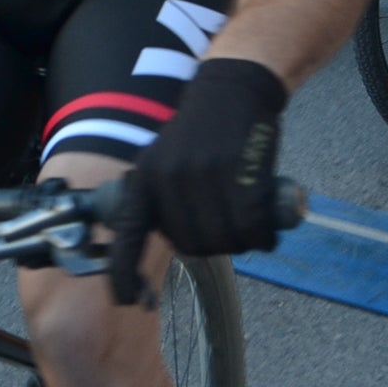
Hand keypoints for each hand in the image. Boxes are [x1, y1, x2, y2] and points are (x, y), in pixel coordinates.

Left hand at [106, 57, 288, 304]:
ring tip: (248, 222)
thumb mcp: (164, 160)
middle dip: (212, 244)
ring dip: (240, 241)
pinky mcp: (237, 173)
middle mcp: (166, 179)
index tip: (128, 301)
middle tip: (228, 227)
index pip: (127, 234)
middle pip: (191, 245)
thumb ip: (162, 199)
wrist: (230, 87)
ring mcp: (201, 176)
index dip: (123, 272)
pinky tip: (265, 225)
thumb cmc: (199, 132)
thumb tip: (169, 238)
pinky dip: (262, 234)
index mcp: (143, 178)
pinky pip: (251, 227)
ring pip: (223, 240)